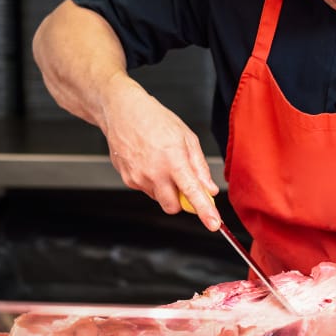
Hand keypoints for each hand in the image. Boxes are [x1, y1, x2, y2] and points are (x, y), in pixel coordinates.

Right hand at [100, 74, 220, 229]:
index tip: (213, 224)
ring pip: (159, 198)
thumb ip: (199, 166)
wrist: (122, 111)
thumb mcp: (186, 136)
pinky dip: (152, 182)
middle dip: (181, 201)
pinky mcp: (127, 179)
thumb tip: (209, 188)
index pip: (192, 193)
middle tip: (183, 183)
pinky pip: (146, 190)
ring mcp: (138, 178)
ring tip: (162, 162)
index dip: (205, 211)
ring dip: (165, 189)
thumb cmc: (154, 119)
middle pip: (173, 207)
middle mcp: (154, 172)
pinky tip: (149, 162)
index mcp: (173, 159)